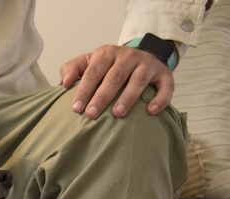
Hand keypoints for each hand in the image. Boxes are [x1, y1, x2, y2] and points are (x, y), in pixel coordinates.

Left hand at [60, 44, 174, 118]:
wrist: (140, 57)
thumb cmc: (108, 66)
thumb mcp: (89, 62)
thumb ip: (73, 68)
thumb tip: (64, 83)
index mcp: (107, 53)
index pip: (93, 72)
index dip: (84, 90)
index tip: (76, 108)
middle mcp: (128, 56)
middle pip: (114, 77)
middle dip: (102, 96)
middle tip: (91, 114)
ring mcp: (147, 64)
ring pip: (138, 80)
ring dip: (128, 97)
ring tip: (117, 114)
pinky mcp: (164, 74)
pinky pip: (165, 86)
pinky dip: (160, 99)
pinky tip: (150, 111)